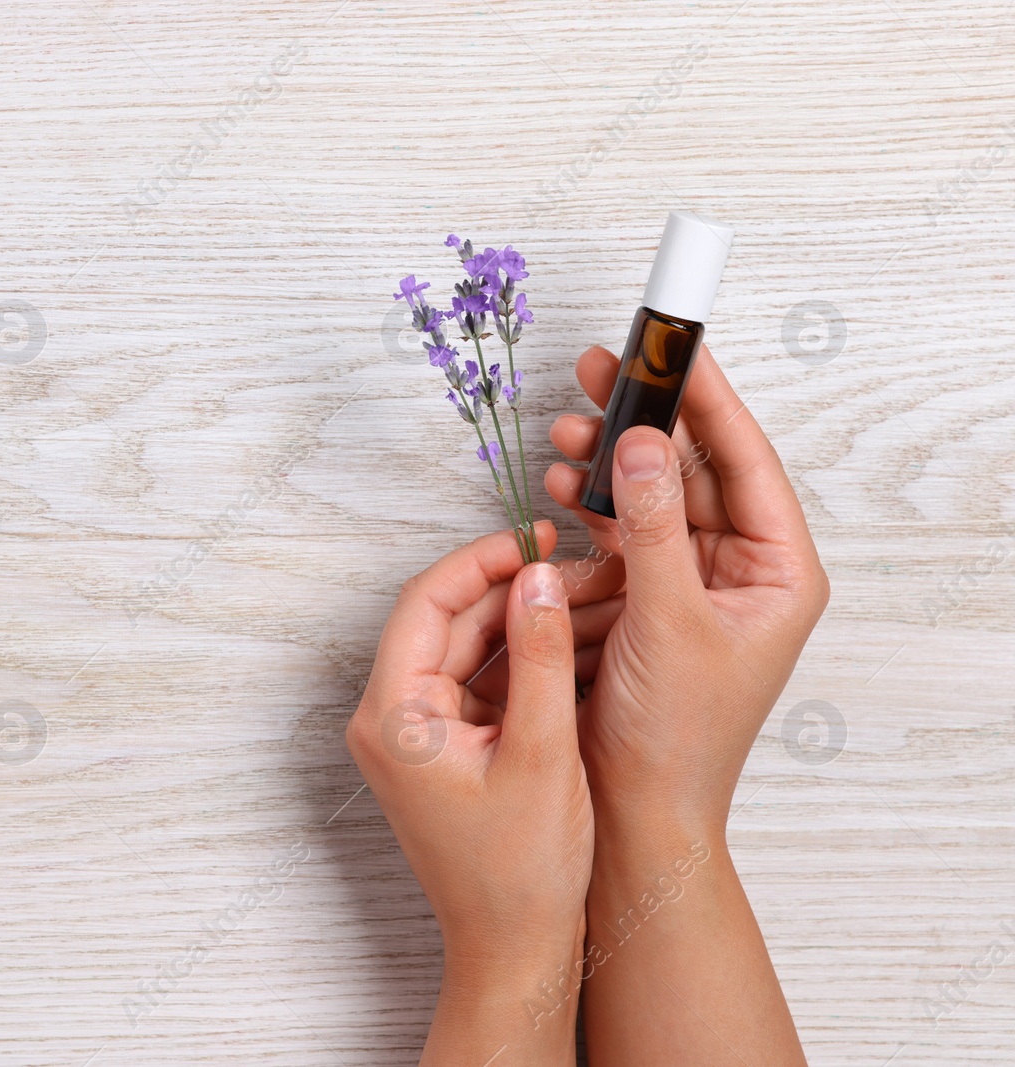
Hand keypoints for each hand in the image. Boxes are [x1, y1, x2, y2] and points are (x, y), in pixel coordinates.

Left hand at [346, 523, 592, 1061]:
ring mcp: (413, 733)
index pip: (423, 603)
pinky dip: (516, 659)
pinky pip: (475, 681)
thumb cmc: (521, 871)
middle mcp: (389, 718)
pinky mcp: (441, 746)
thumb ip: (540, 656)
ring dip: (516, 620)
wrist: (515, 948)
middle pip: (443, 621)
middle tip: (573, 563)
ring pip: (463, 648)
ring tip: (581, 593)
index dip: (480, 561)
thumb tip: (540, 575)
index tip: (534, 537)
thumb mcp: (542, 752)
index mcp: (392, 716)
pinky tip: (565, 639)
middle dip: (506, 588)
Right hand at [542, 343, 819, 1065]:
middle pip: (691, 469)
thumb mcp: (669, 621)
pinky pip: (616, 535)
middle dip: (641, 424)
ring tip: (559, 437)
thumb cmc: (677, 739)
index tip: (672, 346)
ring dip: (603, 465)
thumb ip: (651, 527)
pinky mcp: (642, 600)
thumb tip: (643, 442)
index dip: (706, 399)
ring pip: (647, 497)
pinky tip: (554, 491)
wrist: (636, 812)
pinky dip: (585, 510)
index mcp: (777, 573)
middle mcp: (738, 571)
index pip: (745, 462)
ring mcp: (688, 584)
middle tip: (601, 373)